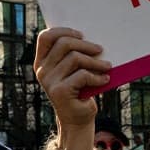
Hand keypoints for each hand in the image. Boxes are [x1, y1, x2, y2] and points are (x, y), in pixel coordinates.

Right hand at [35, 27, 110, 149]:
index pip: (45, 37)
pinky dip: (97, 76)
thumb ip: (75, 54)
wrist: (78, 118)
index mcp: (42, 61)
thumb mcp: (75, 69)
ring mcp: (49, 81)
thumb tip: (93, 36)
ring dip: (95, 62)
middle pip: (63, 43)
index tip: (82, 35)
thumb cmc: (80, 89)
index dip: (63, 31)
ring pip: (75, 58)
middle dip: (85, 45)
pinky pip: (82, 75)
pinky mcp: (59, 92)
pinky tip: (104, 80)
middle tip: (100, 49)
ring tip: (107, 66)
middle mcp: (42, 70)